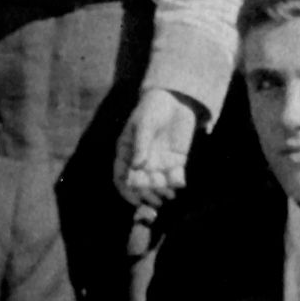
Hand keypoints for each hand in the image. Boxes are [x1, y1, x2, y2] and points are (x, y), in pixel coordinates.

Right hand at [115, 88, 200, 212]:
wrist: (175, 99)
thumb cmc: (153, 108)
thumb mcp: (144, 124)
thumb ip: (141, 144)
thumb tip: (137, 167)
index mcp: (127, 152)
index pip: (121, 176)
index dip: (126, 190)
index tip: (135, 199)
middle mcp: (141, 160)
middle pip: (140, 185)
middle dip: (147, 195)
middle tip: (155, 201)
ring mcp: (158, 162)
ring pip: (157, 184)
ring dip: (162, 192)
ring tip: (168, 195)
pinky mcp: (175, 161)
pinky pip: (174, 177)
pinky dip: (175, 184)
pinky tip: (178, 186)